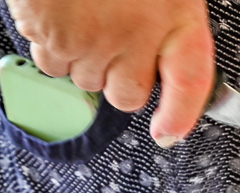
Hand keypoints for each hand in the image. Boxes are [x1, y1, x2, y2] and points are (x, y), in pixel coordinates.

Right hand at [7, 0, 213, 145]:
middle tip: (112, 41)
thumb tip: (161, 65)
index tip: (169, 133)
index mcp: (177, 16)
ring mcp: (89, 37)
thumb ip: (168, 24)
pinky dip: (52, 43)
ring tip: (84, 16)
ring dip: (84, 59)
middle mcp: (136, 34)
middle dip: (120, 77)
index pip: (192, 82)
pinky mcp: (48, 29)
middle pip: (127, 94)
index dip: (182, 116)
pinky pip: (49, 60)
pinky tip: (60, 12)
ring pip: (84, 80)